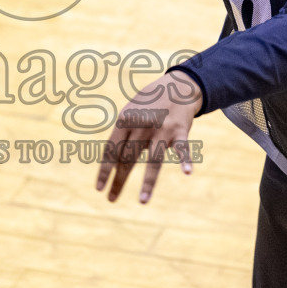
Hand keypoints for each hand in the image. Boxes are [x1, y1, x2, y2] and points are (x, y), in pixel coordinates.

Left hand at [94, 72, 200, 203]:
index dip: (104, 170)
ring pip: (154, 159)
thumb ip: (122, 136)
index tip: (99, 189)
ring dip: (148, 183)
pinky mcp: (180, 130)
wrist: (176, 85)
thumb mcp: (130, 113)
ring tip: (142, 201)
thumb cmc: (148, 104)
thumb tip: (114, 163)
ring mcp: (161, 128)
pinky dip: (186, 160)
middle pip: (128, 158)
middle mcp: (141, 124)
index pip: (111, 150)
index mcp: (124, 120)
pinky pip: (183, 148)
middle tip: (111, 200)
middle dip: (119, 181)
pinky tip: (187, 172)